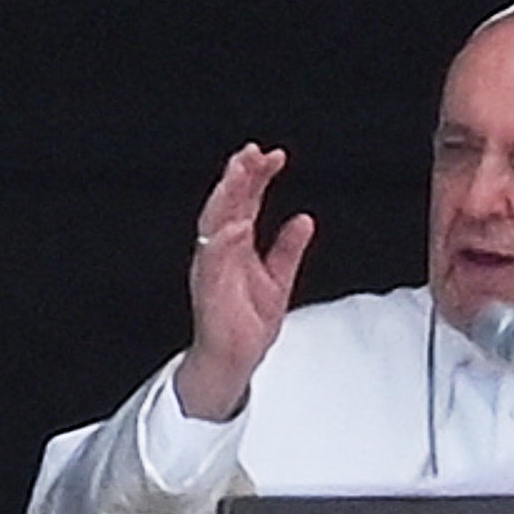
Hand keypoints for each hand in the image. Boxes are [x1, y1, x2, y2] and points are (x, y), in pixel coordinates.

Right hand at [180, 143, 314, 421]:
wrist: (234, 361)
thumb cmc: (248, 322)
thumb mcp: (279, 280)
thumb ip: (289, 249)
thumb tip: (305, 219)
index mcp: (236, 245)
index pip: (245, 201)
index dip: (257, 177)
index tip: (274, 156)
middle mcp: (220, 250)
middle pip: (226, 204)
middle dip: (238, 176)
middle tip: (253, 153)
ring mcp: (212, 268)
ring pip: (213, 223)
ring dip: (226, 196)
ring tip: (240, 172)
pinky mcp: (208, 289)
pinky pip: (212, 260)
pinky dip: (223, 240)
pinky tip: (239, 224)